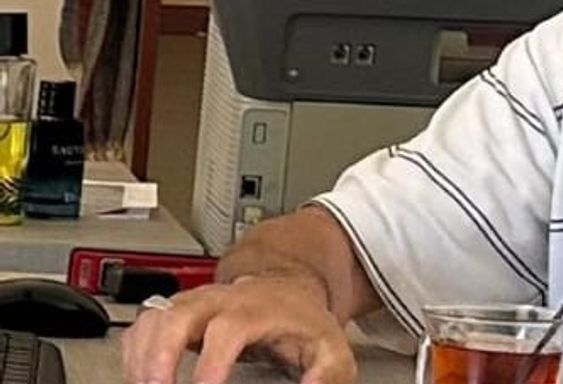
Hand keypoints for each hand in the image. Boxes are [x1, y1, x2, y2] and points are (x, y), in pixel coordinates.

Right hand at [121, 276, 357, 383]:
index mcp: (257, 309)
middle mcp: (220, 301)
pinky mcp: (177, 311)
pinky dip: (134, 353)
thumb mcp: (330, 348)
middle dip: (160, 356)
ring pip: (154, 317)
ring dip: (141, 356)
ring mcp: (194, 302)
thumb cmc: (303, 322)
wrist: (288, 285)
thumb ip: (327, 376)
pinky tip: (140, 377)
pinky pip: (143, 325)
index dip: (212, 362)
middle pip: (178, 314)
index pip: (228, 329)